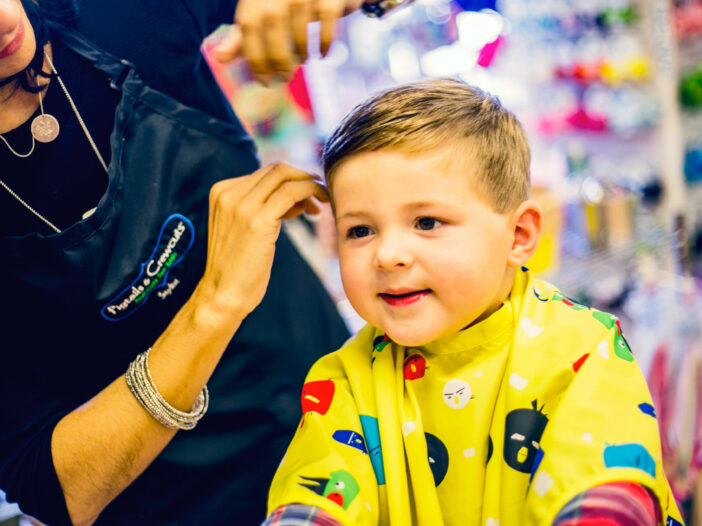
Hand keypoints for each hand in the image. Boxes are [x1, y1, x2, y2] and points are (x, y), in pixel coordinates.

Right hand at [198, 162, 327, 316]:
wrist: (223, 295)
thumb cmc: (239, 268)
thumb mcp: (246, 229)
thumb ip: (263, 207)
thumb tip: (296, 197)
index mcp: (222, 191)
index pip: (265, 172)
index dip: (292, 179)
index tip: (308, 196)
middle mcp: (229, 193)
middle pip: (277, 169)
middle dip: (304, 177)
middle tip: (321, 195)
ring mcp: (241, 205)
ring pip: (285, 175)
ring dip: (311, 184)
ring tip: (323, 202)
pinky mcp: (257, 220)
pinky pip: (291, 193)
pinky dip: (310, 193)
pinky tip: (318, 210)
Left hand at [214, 0, 363, 83]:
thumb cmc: (287, 4)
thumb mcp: (261, 16)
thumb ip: (242, 36)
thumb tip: (219, 58)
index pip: (248, 24)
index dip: (255, 57)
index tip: (264, 81)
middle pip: (271, 23)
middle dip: (278, 58)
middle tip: (284, 78)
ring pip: (299, 22)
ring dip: (300, 50)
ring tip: (301, 61)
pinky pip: (326, 18)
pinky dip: (324, 41)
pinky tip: (321, 54)